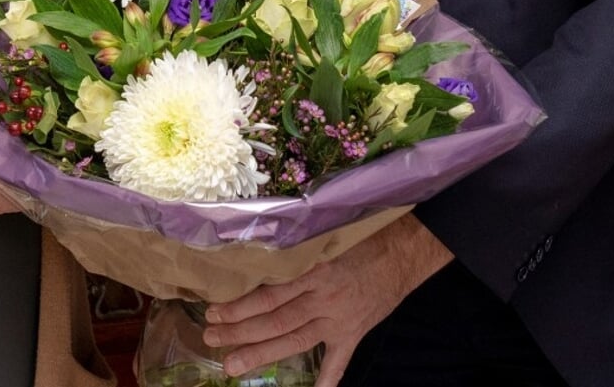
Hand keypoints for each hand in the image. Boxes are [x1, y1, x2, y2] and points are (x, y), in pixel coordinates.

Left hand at [201, 215, 451, 385]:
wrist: (402, 251)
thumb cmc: (357, 240)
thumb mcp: (321, 239)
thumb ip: (292, 254)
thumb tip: (251, 259)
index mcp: (311, 271)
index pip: (268, 294)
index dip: (239, 305)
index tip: (213, 311)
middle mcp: (322, 297)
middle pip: (274, 319)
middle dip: (239, 331)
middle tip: (211, 337)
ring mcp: (339, 319)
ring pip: (294, 340)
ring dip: (261, 353)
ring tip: (233, 364)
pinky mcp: (354, 333)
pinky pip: (338, 362)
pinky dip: (325, 380)